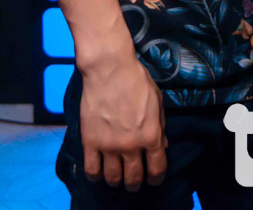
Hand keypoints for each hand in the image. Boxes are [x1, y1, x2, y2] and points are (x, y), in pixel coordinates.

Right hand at [77, 52, 167, 190]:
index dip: (156, 179)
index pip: (157, 169)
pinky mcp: (90, 141)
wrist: (109, 68)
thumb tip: (162, 146)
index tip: (153, 181)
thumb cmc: (136, 80)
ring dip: (116, 181)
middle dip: (135, 184)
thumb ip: (160, 126)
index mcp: (151, 135)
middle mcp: (131, 145)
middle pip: (134, 178)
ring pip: (112, 177)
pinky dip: (95, 176)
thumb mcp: (157, 101)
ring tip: (115, 179)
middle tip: (133, 183)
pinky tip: (97, 174)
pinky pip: (91, 169)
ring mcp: (109, 145)